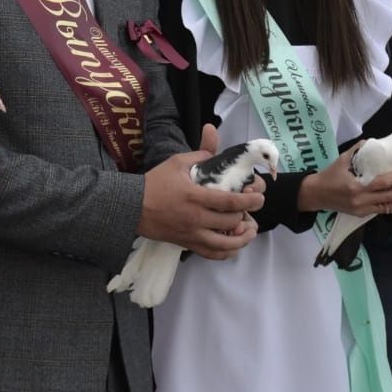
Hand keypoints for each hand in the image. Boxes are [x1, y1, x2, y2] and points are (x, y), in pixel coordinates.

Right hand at [138, 131, 262, 259]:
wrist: (132, 207)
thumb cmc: (155, 183)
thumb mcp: (177, 162)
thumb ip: (200, 153)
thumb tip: (214, 137)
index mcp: (195, 197)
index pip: (229, 202)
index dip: (249, 201)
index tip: (259, 198)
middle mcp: (196, 219)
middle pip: (230, 223)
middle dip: (245, 216)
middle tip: (251, 209)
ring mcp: (191, 234)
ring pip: (224, 245)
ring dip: (241, 239)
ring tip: (250, 230)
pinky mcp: (186, 244)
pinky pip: (211, 255)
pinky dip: (226, 253)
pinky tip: (233, 246)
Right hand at [297, 147, 391, 217]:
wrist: (315, 194)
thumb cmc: (328, 176)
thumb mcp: (341, 160)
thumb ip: (356, 151)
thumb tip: (370, 142)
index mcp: (356, 187)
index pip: (383, 182)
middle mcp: (360, 201)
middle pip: (389, 196)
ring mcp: (361, 210)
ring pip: (388, 205)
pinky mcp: (361, 214)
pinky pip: (380, 210)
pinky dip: (390, 203)